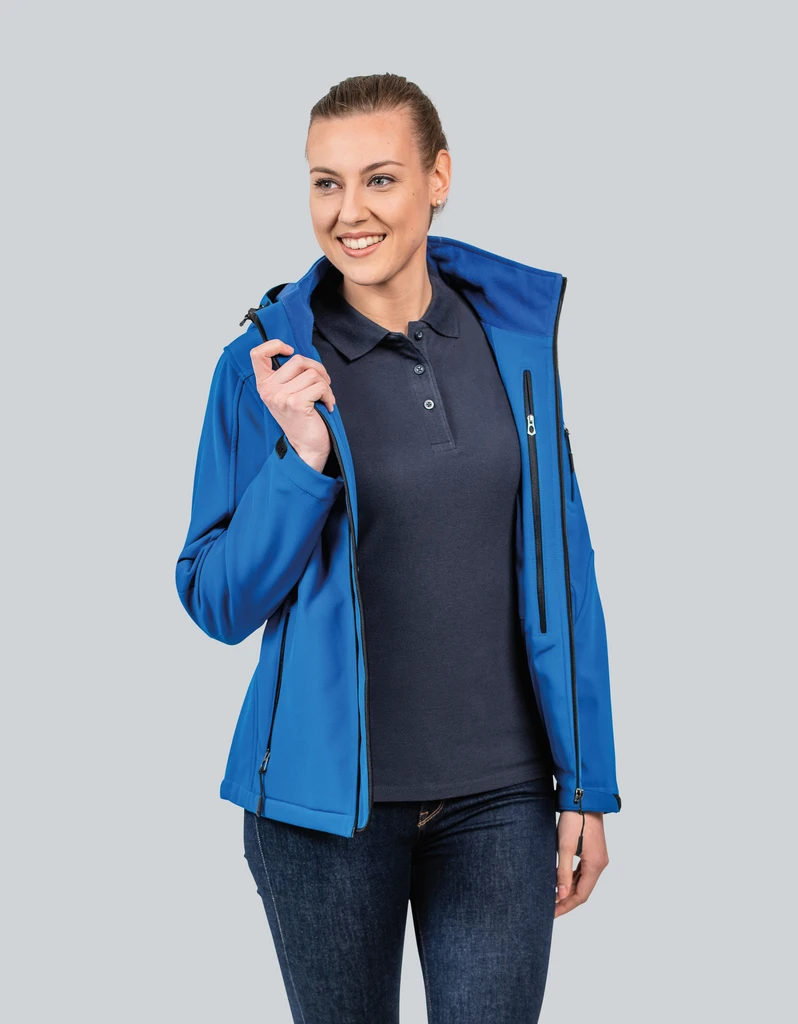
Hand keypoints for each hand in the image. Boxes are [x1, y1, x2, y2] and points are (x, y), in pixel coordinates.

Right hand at [249, 339, 336, 471]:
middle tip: (322, 382)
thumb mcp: (287, 394)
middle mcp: (268, 390)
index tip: (289, 351)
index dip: (274, 345)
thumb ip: (288, 375)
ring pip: (312, 373)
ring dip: (325, 384)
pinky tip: (327, 405)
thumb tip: (299, 355)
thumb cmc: (300, 419)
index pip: (258, 354)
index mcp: (264, 385)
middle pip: (297, 360)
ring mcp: (281, 397)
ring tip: (323, 397)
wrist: (306, 447)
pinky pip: (320, 386)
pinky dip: (329, 395)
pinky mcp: (295, 403)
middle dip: (317, 369)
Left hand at [554, 810, 608, 916]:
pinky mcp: (593, 851)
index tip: (552, 913)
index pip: (581, 895)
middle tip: (549, 908)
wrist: (584, 799)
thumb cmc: (575, 820)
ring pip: (583, 881)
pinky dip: (572, 878)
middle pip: (583, 890)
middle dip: (566, 900)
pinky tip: (561, 880)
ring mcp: (598, 858)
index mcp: (595, 866)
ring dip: (569, 890)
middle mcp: (600, 864)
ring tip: (552, 897)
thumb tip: (561, 895)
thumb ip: (563, 872)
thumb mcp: (565, 847)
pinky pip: (583, 871)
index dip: (566, 906)